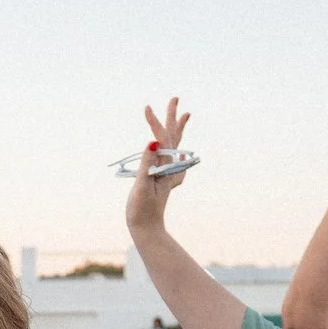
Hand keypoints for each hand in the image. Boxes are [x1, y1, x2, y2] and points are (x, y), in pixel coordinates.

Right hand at [124, 98, 192, 232]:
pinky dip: (176, 151)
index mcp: (164, 167)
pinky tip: (181, 154)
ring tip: (185, 115)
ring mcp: (168, 174)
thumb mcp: (142, 187)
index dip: (155, 122)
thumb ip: (147, 164)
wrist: (148, 230)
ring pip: (175, 146)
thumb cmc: (142, 211)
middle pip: (173, 137)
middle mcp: (169, 168)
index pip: (162, 139)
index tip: (147, 107)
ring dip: (177, 130)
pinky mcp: (164, 181)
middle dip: (173, 117)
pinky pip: (173, 161)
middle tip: (175, 98)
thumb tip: (153, 143)